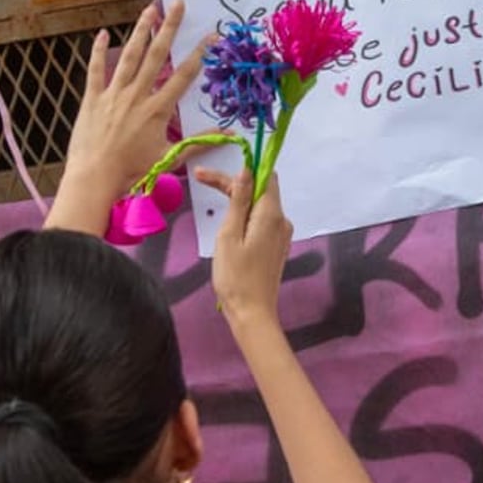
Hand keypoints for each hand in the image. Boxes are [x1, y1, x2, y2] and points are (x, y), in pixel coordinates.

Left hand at [49, 0, 209, 232]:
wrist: (94, 178)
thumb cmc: (132, 172)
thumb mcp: (170, 158)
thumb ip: (199, 143)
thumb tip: (230, 135)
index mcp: (157, 109)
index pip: (184, 75)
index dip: (199, 53)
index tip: (211, 35)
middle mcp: (137, 95)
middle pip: (157, 55)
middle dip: (169, 27)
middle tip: (178, 3)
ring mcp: (113, 94)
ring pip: (129, 55)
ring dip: (140, 30)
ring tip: (150, 9)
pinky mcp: (93, 98)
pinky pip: (95, 70)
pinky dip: (98, 51)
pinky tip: (102, 33)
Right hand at [194, 168, 292, 333]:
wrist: (252, 313)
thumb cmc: (235, 276)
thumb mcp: (229, 235)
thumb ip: (238, 201)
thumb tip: (246, 171)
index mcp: (271, 215)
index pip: (263, 176)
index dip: (240, 169)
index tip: (211, 174)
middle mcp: (282, 221)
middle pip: (260, 190)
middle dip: (233, 184)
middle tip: (200, 180)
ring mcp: (281, 235)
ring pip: (260, 206)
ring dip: (238, 201)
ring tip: (213, 208)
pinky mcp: (276, 246)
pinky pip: (261, 222)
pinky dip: (245, 217)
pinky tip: (230, 227)